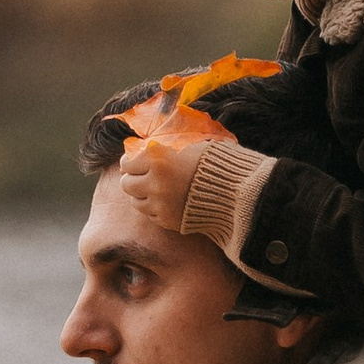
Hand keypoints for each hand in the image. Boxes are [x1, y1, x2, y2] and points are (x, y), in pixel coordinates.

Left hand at [117, 103, 215, 230]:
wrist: (237, 193)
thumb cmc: (216, 162)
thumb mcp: (190, 143)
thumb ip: (167, 143)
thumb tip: (148, 142)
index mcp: (158, 159)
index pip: (127, 162)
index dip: (130, 161)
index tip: (134, 160)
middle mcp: (155, 183)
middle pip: (126, 184)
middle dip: (132, 178)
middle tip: (139, 175)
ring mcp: (160, 205)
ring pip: (135, 202)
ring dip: (141, 194)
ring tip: (153, 188)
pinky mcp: (168, 221)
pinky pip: (151, 215)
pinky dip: (154, 207)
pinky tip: (165, 200)